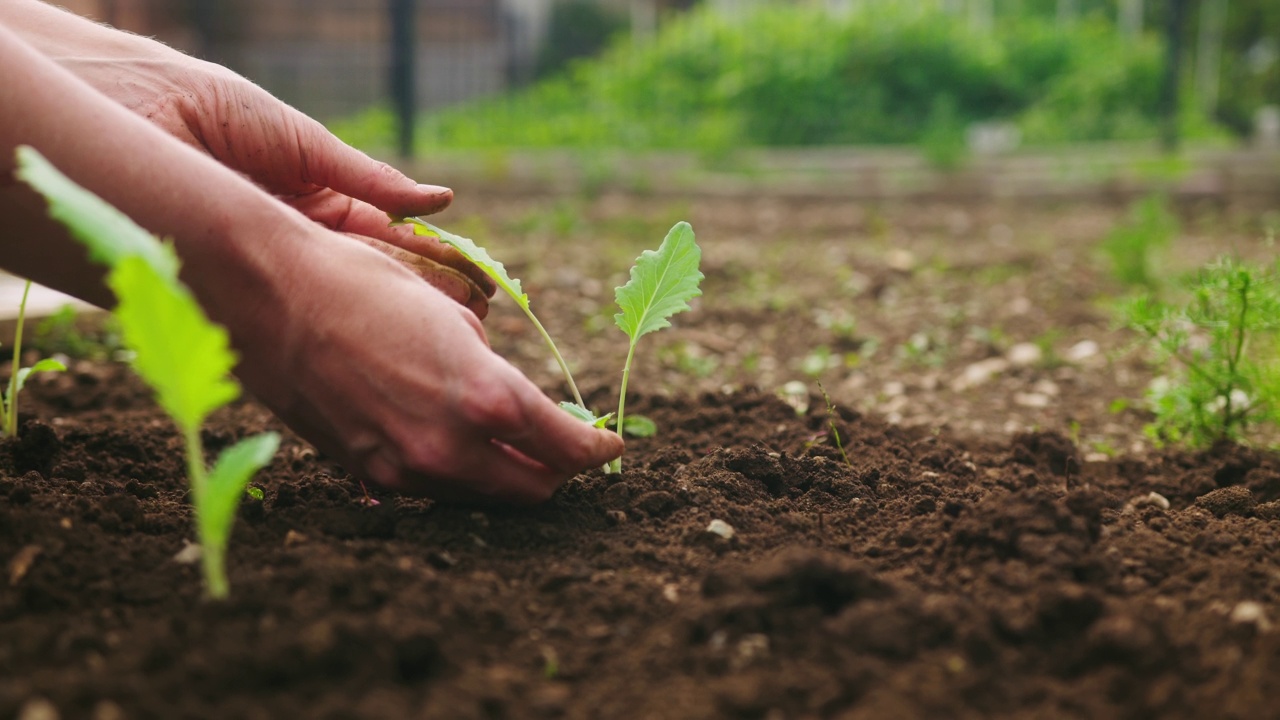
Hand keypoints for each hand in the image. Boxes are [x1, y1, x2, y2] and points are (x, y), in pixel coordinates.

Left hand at [57, 46, 495, 315]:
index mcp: (318, 197)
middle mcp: (299, 236)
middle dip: (422, 301)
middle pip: (374, 276)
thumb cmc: (206, 107)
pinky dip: (339, 320)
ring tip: (441, 344)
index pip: (388, 239)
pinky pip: (300, 302)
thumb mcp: (299, 141)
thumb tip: (438, 203)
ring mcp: (273, 259)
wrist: (124, 112)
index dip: (431, 262)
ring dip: (389, 319)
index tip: (477, 285)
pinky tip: (380, 341)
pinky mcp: (241, 277)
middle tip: (472, 329)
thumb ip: (365, 179)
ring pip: (343, 296)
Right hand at [223, 224, 624, 502]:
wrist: (270, 296)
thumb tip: (513, 402)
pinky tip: (456, 444)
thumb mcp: (452, 316)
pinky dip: (458, 474)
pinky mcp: (368, 472)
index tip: (607, 443)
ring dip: (506, 476)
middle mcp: (451, 446)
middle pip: (532, 488)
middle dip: (558, 470)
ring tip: (515, 446)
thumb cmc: (365, 286)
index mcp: (486, 398)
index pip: (567, 448)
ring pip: (481, 495)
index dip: (596, 448)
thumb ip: (493, 373)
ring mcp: (406, 468)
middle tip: (566, 447)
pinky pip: (433, 489)